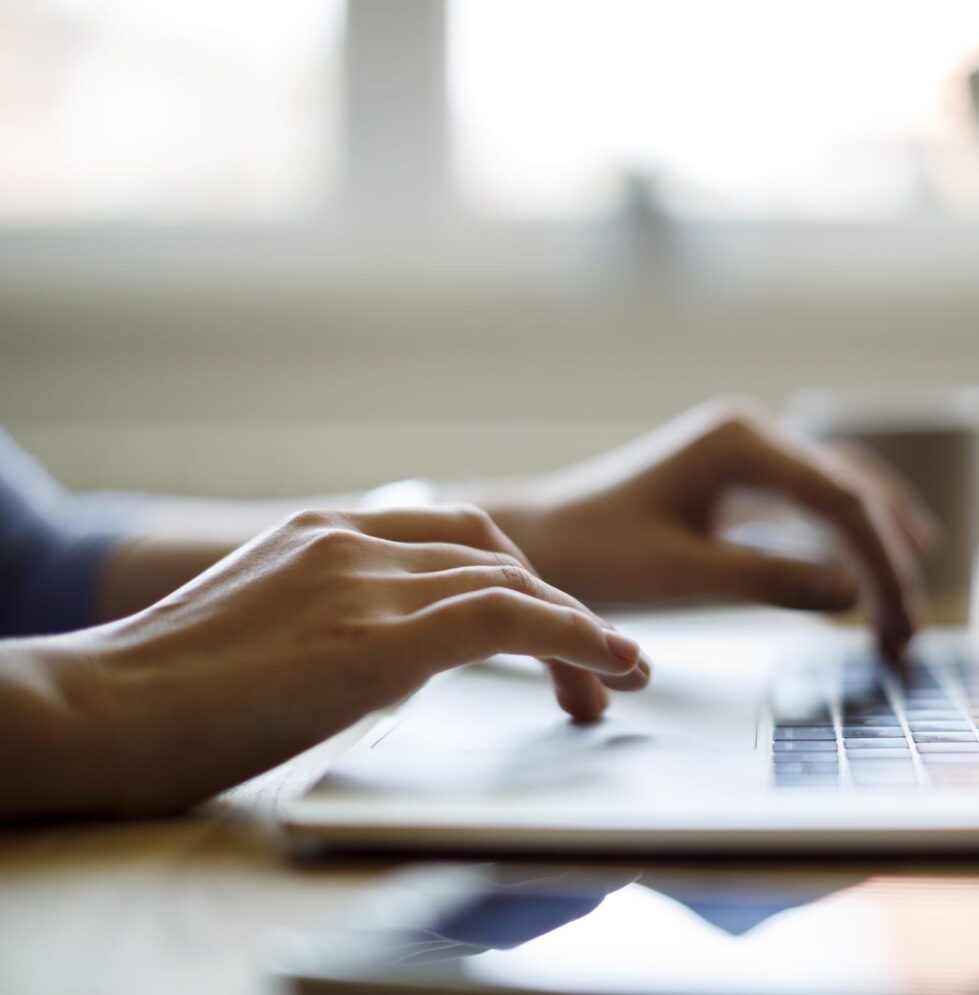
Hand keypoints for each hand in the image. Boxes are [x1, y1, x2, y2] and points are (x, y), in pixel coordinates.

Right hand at [48, 507, 645, 816]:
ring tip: (615, 679)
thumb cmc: (161, 696)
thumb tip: (382, 656)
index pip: (452, 537)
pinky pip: (508, 619)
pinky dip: (574, 637)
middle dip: (554, 605)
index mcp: (323, 533)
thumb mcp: (263, 632)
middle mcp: (352, 541)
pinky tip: (610, 663)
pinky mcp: (377, 637)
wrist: (94, 711)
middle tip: (593, 668)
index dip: (516, 580)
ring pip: (513, 582)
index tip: (547, 629)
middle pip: (493, 552)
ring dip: (579, 631)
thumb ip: (329, 621)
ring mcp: (363, 581)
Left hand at [487, 400, 929, 658]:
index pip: (841, 502)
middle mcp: (753, 433)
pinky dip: (851, 536)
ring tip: (910, 606)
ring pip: (843, 490)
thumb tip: (855, 596)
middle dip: (890, 561)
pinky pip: (816, 499)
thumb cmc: (596, 554)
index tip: (899, 629)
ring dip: (880, 545)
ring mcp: (748, 450)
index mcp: (740, 442)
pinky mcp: (741, 476)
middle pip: (853, 491)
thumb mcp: (681, 576)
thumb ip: (769, 581)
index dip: (882, 567)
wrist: (541, 539)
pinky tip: (877, 566)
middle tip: (909, 634)